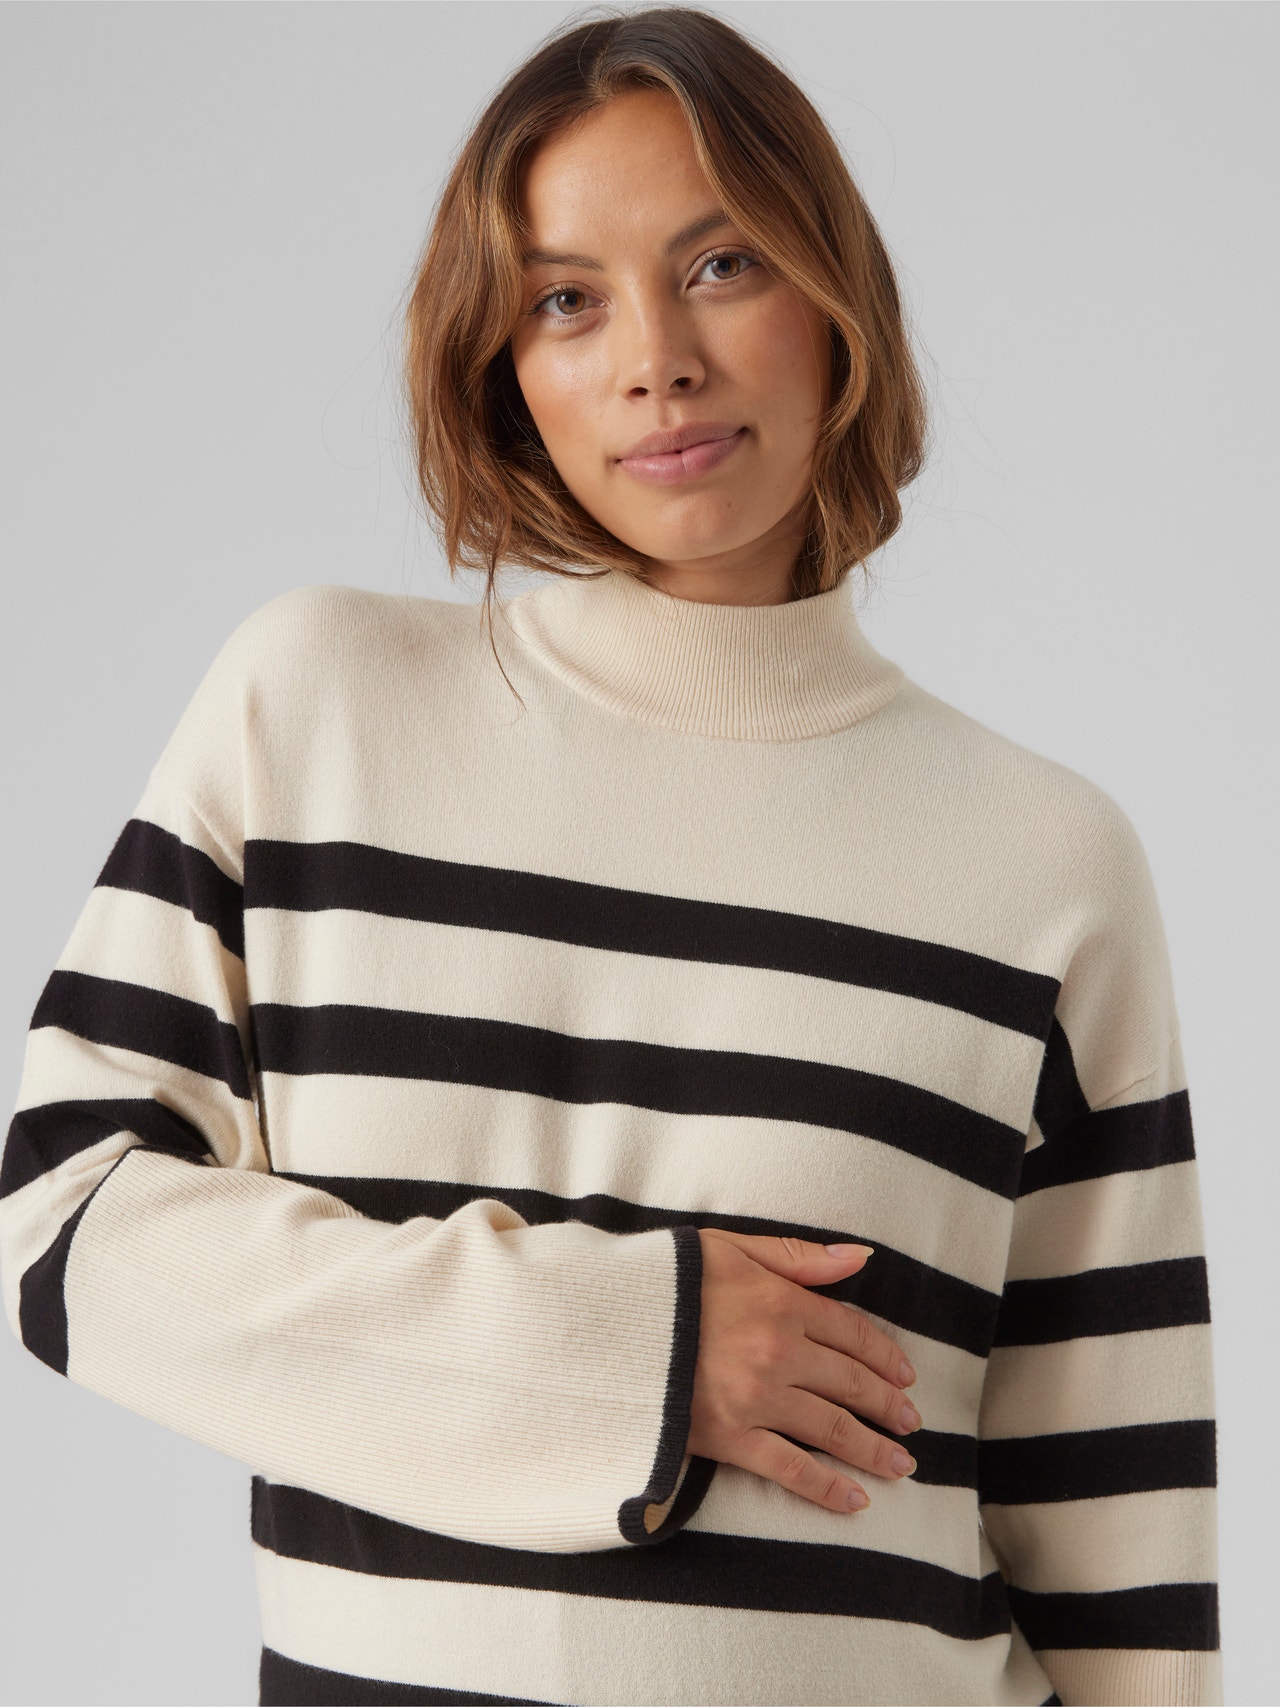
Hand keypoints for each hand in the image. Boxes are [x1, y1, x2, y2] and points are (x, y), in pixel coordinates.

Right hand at [686, 1228, 921, 1512]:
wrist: (604, 1324)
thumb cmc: (666, 1280)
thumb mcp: (731, 1248)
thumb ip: (798, 1256)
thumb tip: (860, 1256)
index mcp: (782, 1302)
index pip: (852, 1332)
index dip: (885, 1356)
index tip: (905, 1376)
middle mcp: (779, 1352)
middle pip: (850, 1383)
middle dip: (888, 1405)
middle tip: (911, 1422)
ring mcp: (756, 1399)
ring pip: (832, 1429)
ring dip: (873, 1449)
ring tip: (901, 1464)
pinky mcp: (729, 1438)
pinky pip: (791, 1470)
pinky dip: (828, 1489)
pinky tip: (856, 1500)